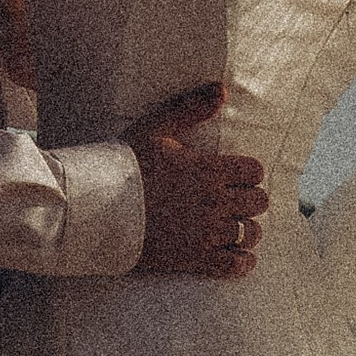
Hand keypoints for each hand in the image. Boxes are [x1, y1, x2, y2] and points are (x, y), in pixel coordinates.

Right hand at [126, 84, 268, 279]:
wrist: (97, 209)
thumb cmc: (124, 166)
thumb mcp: (155, 128)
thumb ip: (191, 108)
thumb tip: (222, 90)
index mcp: (209, 170)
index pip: (255, 171)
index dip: (248, 173)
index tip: (235, 177)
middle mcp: (215, 202)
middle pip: (258, 203)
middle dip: (249, 200)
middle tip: (235, 202)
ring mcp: (206, 233)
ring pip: (250, 233)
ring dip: (246, 230)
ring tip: (234, 228)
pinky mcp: (194, 258)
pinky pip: (234, 265)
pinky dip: (242, 262)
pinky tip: (238, 258)